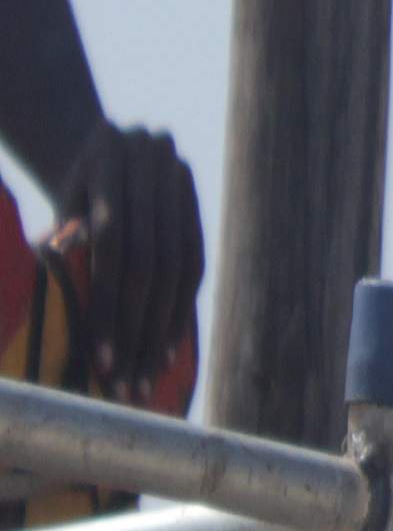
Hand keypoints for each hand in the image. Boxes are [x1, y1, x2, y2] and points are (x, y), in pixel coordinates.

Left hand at [61, 120, 204, 397]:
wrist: (102, 147)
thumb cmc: (66, 194)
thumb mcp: (58, 207)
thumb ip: (63, 238)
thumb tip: (61, 270)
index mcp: (108, 157)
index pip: (113, 241)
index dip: (109, 301)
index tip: (102, 360)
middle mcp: (151, 160)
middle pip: (151, 260)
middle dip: (138, 326)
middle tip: (126, 382)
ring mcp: (178, 175)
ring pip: (179, 265)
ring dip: (163, 326)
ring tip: (148, 376)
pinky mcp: (195, 195)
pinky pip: (195, 260)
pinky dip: (182, 306)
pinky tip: (169, 347)